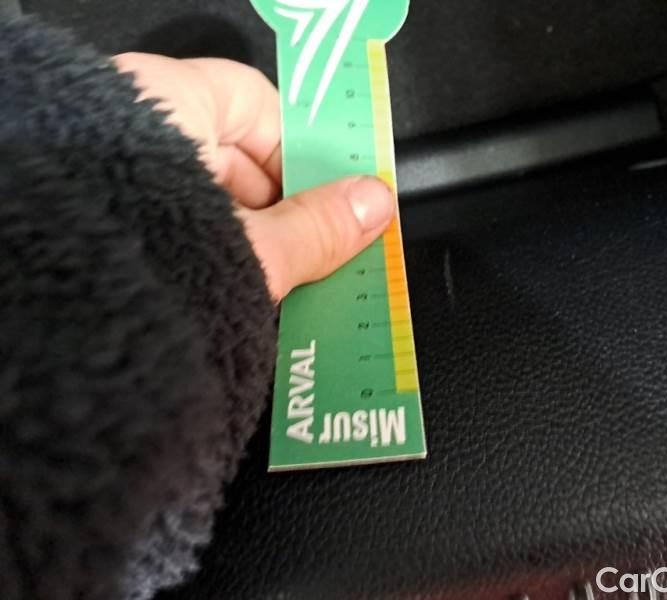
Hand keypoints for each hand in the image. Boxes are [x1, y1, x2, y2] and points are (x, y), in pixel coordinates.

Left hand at [114, 53, 394, 300]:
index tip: (333, 200)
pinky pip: (168, 220)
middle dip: (277, 208)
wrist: (31, 347)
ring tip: (264, 285)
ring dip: (241, 237)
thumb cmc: (134, 281)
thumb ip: (317, 228)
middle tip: (308, 255)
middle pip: (233, 153)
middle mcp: (132, 126)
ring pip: (201, 193)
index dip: (306, 155)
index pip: (261, 105)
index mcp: (168, 105)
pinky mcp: (96, 218)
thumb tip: (373, 204)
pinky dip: (200, 250)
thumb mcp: (248, 254)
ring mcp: (110, 173)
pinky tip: (219, 288)